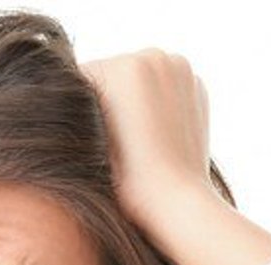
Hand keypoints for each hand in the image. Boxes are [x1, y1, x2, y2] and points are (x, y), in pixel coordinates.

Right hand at [81, 48, 219, 242]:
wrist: (174, 202)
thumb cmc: (124, 178)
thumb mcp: (85, 136)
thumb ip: (78, 101)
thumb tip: (74, 86)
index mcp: (126, 66)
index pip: (83, 75)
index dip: (74, 105)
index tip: (81, 133)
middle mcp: (156, 57)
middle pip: (114, 71)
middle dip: (106, 98)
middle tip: (104, 137)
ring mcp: (181, 69)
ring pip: (140, 77)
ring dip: (131, 98)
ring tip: (131, 137)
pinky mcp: (197, 86)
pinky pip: (164, 85)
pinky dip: (156, 102)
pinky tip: (153, 133)